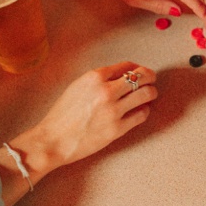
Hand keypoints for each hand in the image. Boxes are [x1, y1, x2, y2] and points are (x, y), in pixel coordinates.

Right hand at [11, 62, 157, 176]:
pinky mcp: (117, 128)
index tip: (138, 71)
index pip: (126, 66)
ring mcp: (113, 110)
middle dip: (150, 77)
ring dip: (151, 92)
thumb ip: (98, 80)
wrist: (53, 140)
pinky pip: (141, 114)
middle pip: (141, 77)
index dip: (136, 68)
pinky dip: (144, 110)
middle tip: (151, 81)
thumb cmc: (62, 115)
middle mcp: (106, 91)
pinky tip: (141, 110)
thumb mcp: (76, 87)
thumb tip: (121, 77)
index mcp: (93, 77)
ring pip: (146, 94)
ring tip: (150, 94)